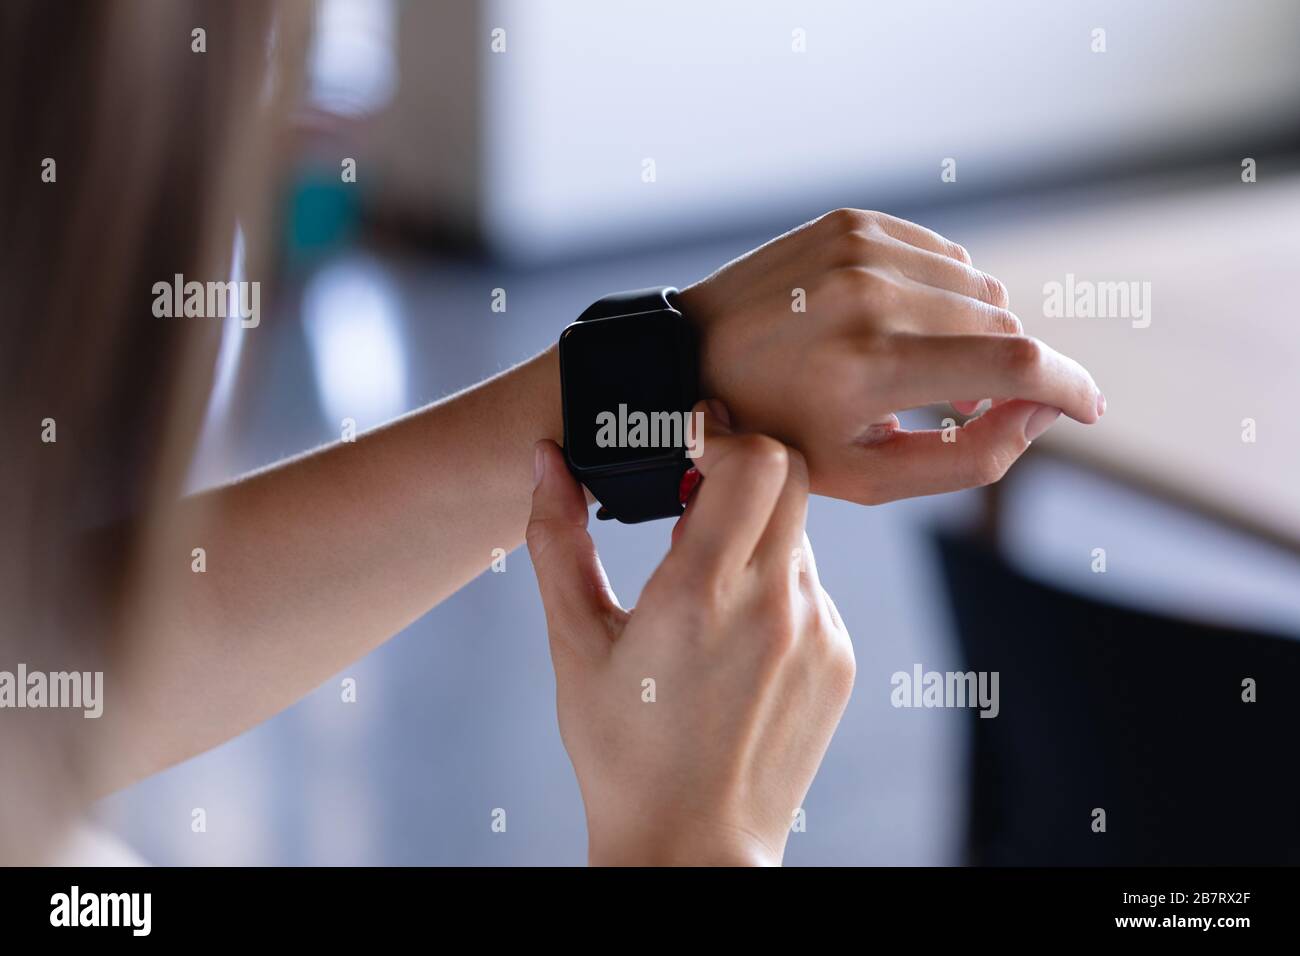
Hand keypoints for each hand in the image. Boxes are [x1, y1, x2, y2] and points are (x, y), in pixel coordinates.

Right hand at [525, 403, 852, 865]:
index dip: (721, 434)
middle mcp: (775, 606)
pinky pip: (813, 587)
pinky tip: (733, 637)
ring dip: (753, 534)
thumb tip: (546, 458)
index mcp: (702, 594)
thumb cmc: (622, 752)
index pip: (755, 459)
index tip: (685, 446)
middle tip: (693, 496)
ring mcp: (819, 633)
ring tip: (702, 590)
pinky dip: (775, 585)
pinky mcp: (839, 658)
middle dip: (742, 467)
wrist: (692, 845)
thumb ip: (556, 540)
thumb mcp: (574, 643)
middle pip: (792, 475)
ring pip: (799, 532)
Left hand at [678, 208, 1104, 503]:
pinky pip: (943, 256)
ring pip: (980, 289)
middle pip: (1003, 327)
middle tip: (970, 407)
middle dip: (1011, 373)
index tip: (1089, 408)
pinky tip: (905, 326)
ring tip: (929, 371)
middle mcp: (868, 294)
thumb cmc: (778, 432)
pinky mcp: (851, 221)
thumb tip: (1044, 410)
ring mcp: (858, 247)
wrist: (691, 361)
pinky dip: (944, 295)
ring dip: (977, 334)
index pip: (1014, 365)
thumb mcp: (868, 476)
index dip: (1071, 388)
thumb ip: (970, 457)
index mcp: (868, 367)